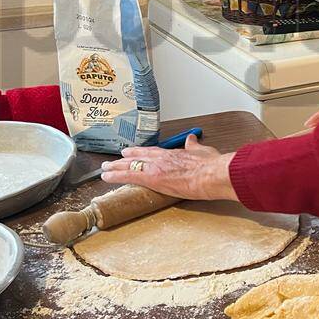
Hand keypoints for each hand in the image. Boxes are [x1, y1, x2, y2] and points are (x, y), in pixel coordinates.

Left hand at [100, 134, 235, 200]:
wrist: (213, 173)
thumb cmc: (212, 166)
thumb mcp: (204, 151)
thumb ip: (195, 146)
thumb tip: (192, 139)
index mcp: (174, 153)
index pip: (153, 152)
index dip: (140, 152)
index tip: (132, 152)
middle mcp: (162, 158)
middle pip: (138, 157)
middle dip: (125, 159)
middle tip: (113, 160)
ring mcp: (155, 167)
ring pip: (129, 165)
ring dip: (116, 166)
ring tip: (105, 168)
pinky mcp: (151, 178)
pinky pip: (128, 176)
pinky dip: (115, 175)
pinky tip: (106, 176)